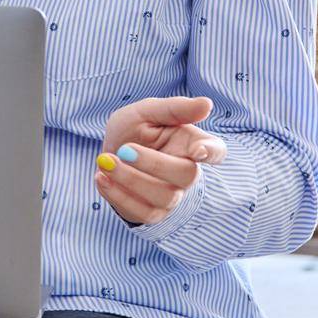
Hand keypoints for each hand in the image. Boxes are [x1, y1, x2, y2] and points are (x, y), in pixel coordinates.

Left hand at [95, 95, 227, 226]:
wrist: (110, 155)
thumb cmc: (134, 131)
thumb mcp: (147, 112)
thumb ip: (174, 109)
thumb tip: (206, 104)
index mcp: (192, 144)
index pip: (216, 151)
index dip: (211, 152)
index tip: (198, 150)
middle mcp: (187, 173)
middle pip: (186, 175)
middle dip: (153, 163)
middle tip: (125, 149)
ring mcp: (172, 196)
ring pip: (163, 196)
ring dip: (130, 178)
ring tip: (106, 161)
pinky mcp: (152, 213)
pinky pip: (141, 212)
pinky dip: (118, 195)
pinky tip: (101, 177)